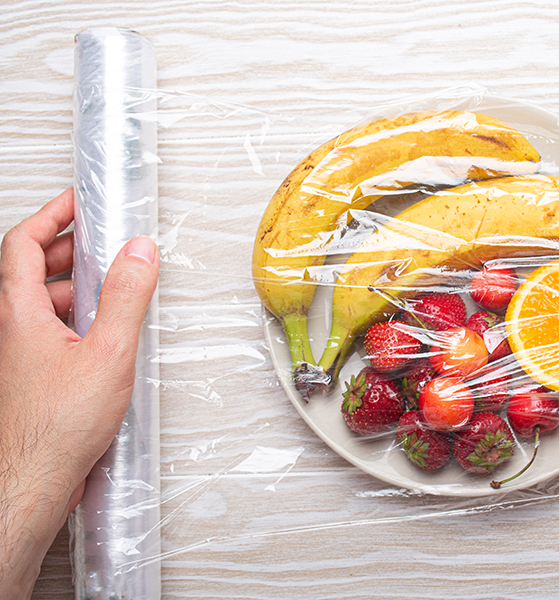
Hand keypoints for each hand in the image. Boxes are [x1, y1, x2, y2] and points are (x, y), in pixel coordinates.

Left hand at [0, 189, 158, 597]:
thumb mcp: (108, 352)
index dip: (50, 216)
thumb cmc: (56, 428)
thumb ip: (126, 297)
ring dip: (75, 289)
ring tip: (114, 292)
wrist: (30, 483)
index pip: (23, 244)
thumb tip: (138, 253)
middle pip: (31, 271)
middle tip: (103, 244)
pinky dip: (76, 323)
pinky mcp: (30, 379)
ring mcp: (17, 356)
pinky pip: (49, 334)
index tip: (76, 203)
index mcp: (19, 313)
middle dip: (69, 251)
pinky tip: (105, 339)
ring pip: (41, 305)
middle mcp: (10, 331)